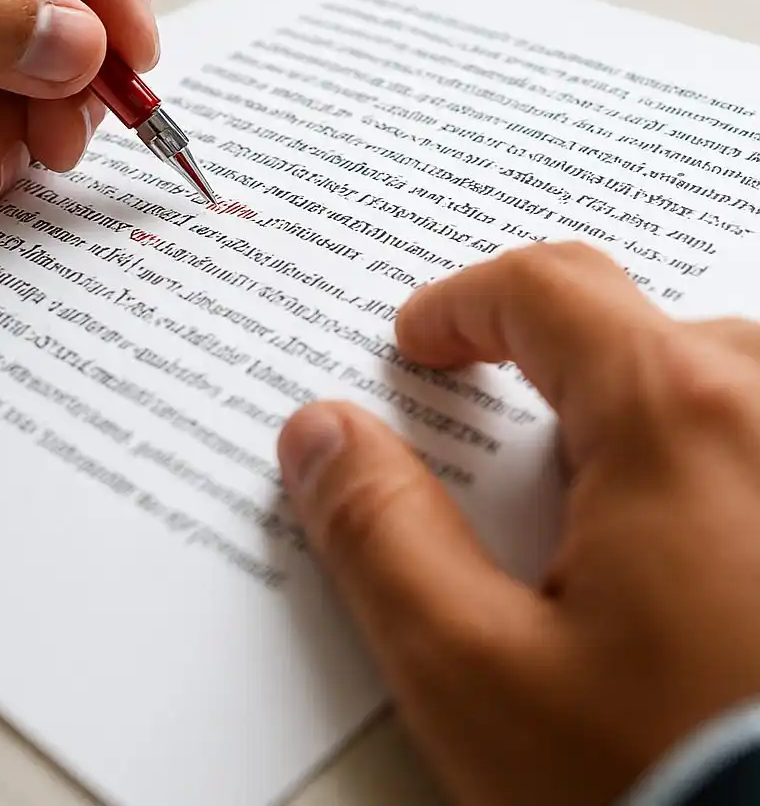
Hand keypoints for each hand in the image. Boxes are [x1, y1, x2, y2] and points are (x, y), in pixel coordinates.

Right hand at [279, 243, 759, 805]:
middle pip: (641, 331)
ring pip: (720, 390)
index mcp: (674, 415)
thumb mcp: (479, 674)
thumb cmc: (667, 794)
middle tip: (498, 441)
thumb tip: (324, 436)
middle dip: (555, 364)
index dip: (463, 304)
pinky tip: (686, 552)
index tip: (421, 345)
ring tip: (593, 504)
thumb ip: (383, 534)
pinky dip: (712, 464)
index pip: (548, 290)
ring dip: (644, 416)